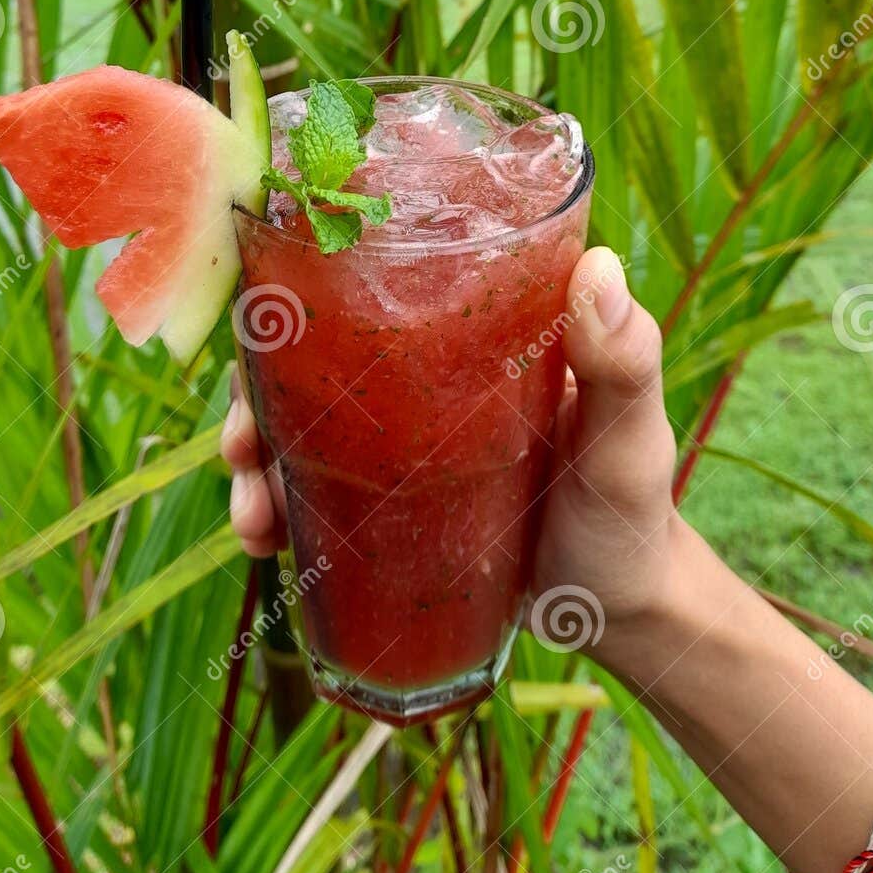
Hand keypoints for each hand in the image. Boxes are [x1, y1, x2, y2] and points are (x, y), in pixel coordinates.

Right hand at [221, 247, 683, 637]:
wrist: (619, 611)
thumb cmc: (634, 508)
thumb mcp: (630, 436)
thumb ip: (625, 361)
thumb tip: (598, 262)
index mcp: (472, 329)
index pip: (376, 280)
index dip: (304, 288)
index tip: (264, 315)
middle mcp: (421, 372)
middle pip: (311, 352)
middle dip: (253, 392)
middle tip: (238, 446)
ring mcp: (397, 440)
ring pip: (295, 424)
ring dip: (250, 458)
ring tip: (251, 518)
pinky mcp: (385, 503)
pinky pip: (308, 493)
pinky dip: (271, 510)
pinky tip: (262, 544)